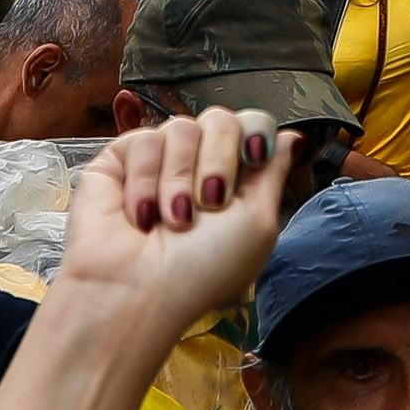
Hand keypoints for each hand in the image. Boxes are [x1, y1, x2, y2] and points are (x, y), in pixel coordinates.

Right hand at [62, 109, 298, 345]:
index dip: (255, 132)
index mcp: (234, 179)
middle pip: (220, 118)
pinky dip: (145, 182)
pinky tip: (142, 216)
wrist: (142, 291)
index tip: (254, 155)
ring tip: (172, 221)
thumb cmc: (203, 270)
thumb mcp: (258, 224)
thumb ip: (273, 173)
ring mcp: (158, 161)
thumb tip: (291, 136)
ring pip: (181, 128)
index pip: (252, 124)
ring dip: (180, 180)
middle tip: (210, 203)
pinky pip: (143, 141)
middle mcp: (197, 165)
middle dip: (218, 161)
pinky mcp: (119, 161)